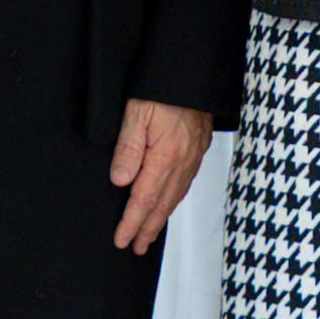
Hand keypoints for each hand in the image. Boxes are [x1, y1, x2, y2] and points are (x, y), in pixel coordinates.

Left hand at [108, 98, 208, 250]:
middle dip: (148, 229)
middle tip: (136, 248)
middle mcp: (183, 161)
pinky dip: (175, 199)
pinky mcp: (198, 148)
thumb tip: (120, 181)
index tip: (121, 240)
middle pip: (162, 204)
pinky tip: (169, 202)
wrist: (196, 70)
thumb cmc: (165, 87)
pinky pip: (185, 183)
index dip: (132, 222)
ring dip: (161, 218)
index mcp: (165, 156)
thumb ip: (128, 148)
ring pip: (176, 196)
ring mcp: (193, 156)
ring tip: (150, 233)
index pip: (144, 199)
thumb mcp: (137, 112)